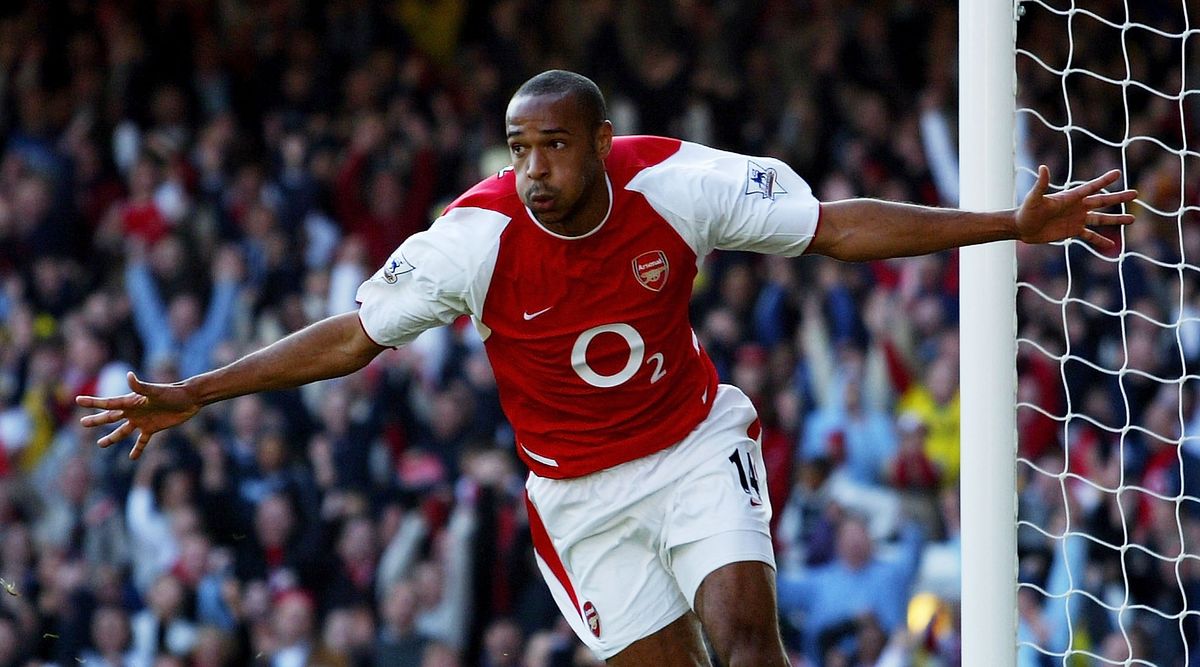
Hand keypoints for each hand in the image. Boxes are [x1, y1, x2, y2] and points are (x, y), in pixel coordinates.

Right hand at [75, 371, 200, 459]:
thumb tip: (129, 376)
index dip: (93, 402)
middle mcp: (134, 411)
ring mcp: (142, 421)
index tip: (77, 400)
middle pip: (111, 417)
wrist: (190, 399)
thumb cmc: (172, 392)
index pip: (108, 403)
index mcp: (131, 401)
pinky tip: (132, 458)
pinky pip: (142, 441)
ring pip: (123, 431)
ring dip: (112, 438)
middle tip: (82, 424)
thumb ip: (141, 386)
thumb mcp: (156, 391)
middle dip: (97, 421)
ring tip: (100, 445)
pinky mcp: (152, 428)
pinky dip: (137, 449)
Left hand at [1016, 165, 1137, 248]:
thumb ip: (1041, 184)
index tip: (1117, 173)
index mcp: (1071, 197)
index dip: (1104, 180)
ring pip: (1101, 219)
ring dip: (1116, 219)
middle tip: (1135, 193)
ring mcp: (1077, 219)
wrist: (1021, 227)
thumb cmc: (1026, 210)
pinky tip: (1112, 245)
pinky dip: (1100, 241)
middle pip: (1102, 201)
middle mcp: (1077, 207)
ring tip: (1132, 219)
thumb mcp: (1034, 198)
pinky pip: (1090, 236)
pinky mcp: (1073, 231)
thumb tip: (1043, 167)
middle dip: (1118, 198)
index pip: (1091, 187)